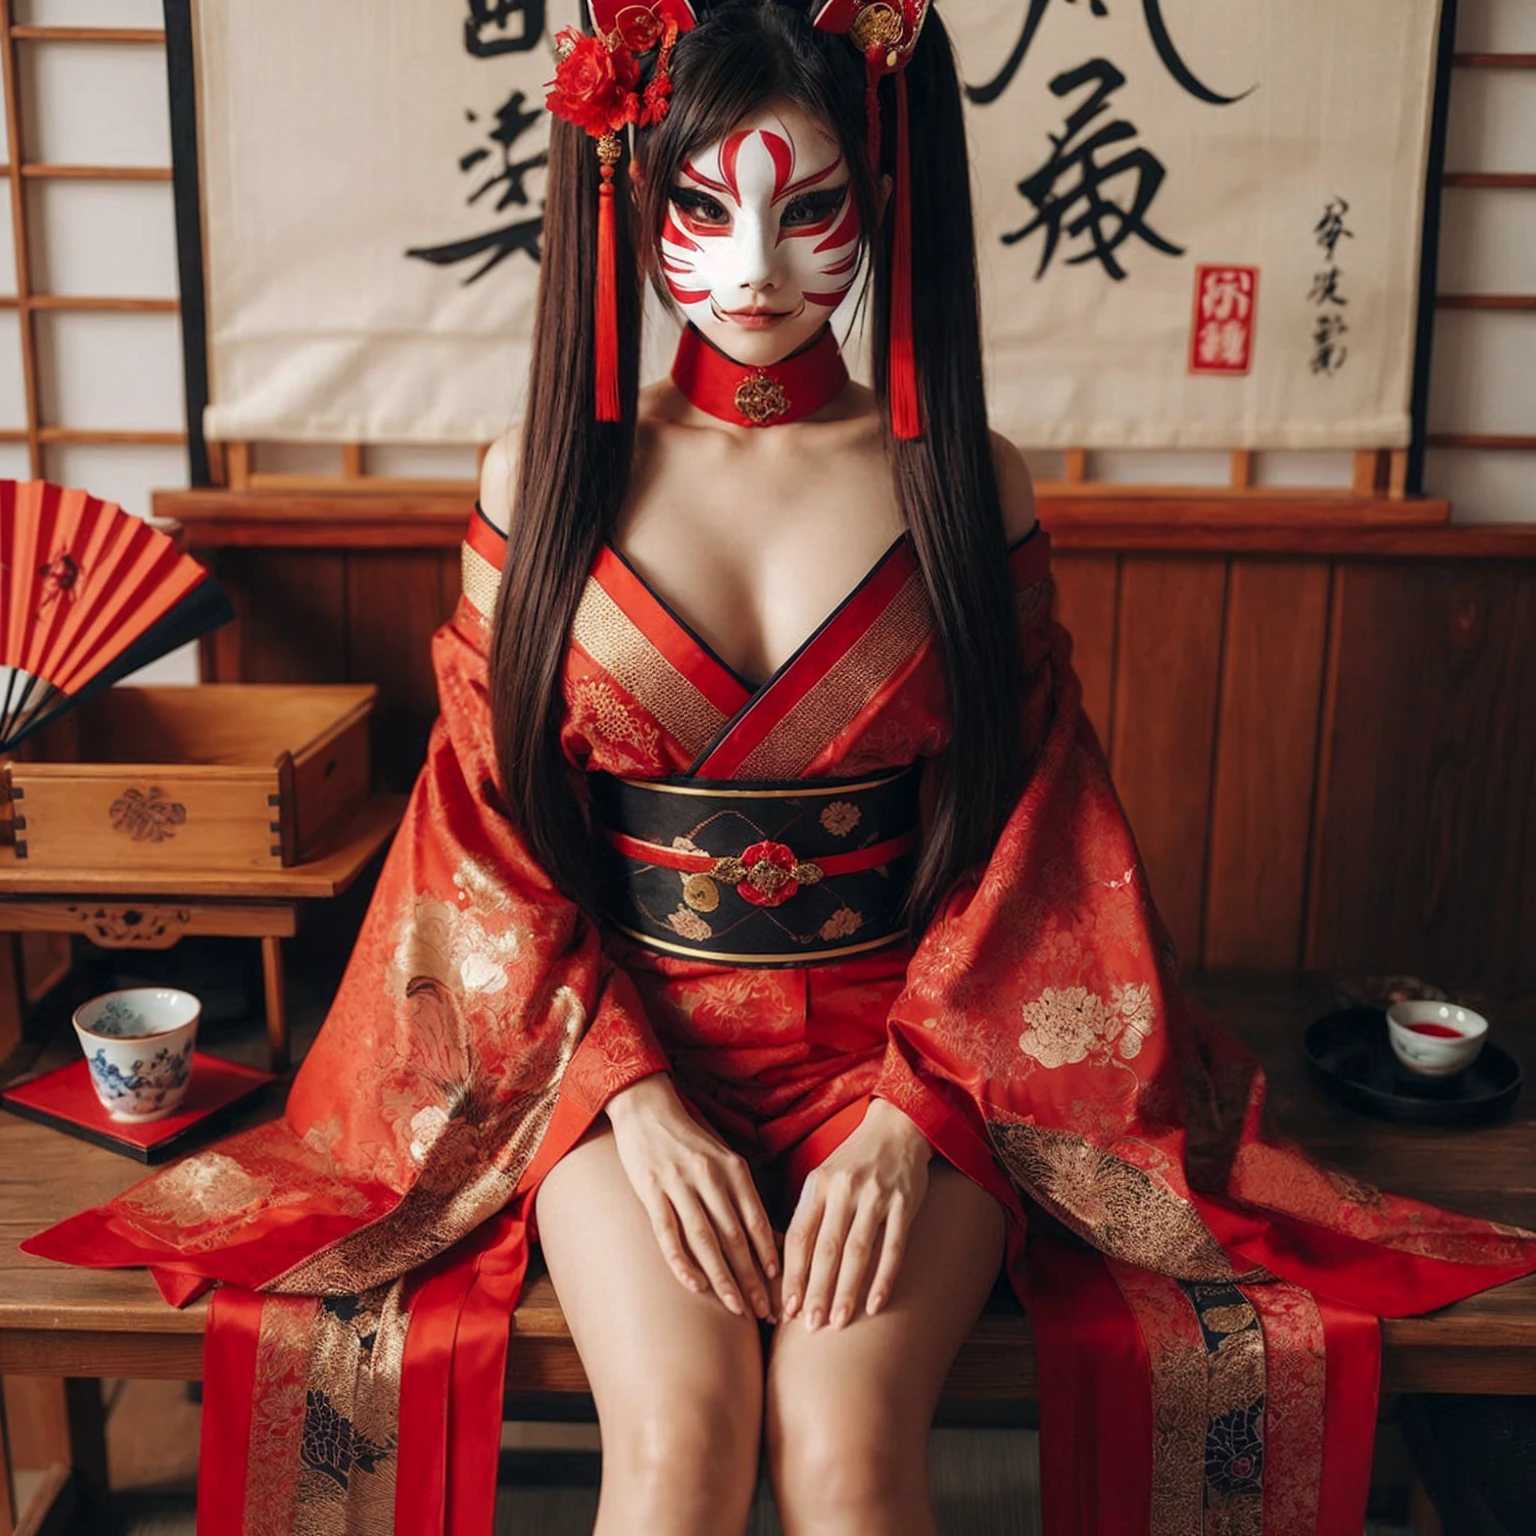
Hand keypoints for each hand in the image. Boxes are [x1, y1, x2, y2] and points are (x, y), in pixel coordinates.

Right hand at [605, 1074, 779, 1319]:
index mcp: (733, 1168)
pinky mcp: (651, 1189)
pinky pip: (669, 1232)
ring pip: (706, 1239)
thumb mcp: (722, 1159)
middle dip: (753, 1278)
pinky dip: (683, 1261)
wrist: (646, 1107)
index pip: (757, 1221)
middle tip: (767, 1312)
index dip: (771, 1257)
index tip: (782, 1288)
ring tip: (737, 1309)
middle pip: (736, 1236)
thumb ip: (742, 1195)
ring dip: (724, 1278)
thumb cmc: (689, 1139)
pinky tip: (695, 1285)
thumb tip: (768, 1236)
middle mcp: (710, 1177)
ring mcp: (680, 1183)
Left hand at [780, 1097, 931, 1330]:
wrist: (896, 1128)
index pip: (799, 1236)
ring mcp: (876, 1196)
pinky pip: (893, 1247)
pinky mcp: (904, 1203)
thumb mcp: (823, 1179)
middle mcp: (844, 1190)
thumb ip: (808, 1215)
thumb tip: (786, 1267)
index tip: (785, 1308)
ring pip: (858, 1252)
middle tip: (810, 1326)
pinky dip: (883, 1278)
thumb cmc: (852, 1162)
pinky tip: (875, 1304)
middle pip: (826, 1249)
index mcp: (818, 1184)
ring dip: (847, 1291)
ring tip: (838, 1322)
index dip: (792, 1275)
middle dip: (816, 1291)